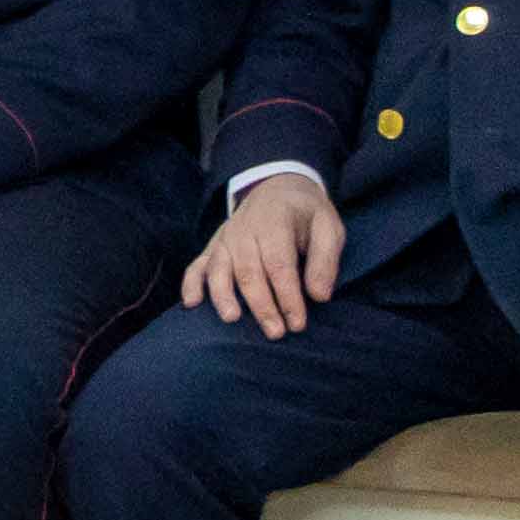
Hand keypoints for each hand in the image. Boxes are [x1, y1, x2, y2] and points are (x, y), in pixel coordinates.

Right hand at [188, 172, 342, 336]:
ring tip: (232, 319)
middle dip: (261, 304)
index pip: (278, 263)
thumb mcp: (329, 227)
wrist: (277, 187)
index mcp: (275, 221)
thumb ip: (326, 260)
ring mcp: (225, 237)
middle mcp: (244, 229)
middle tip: (275, 332)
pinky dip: (191, 284)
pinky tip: (191, 304)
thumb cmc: (306, 214)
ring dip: (224, 296)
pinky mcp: (214, 246)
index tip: (298, 323)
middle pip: (248, 270)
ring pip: (220, 269)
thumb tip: (318, 296)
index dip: (287, 296)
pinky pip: (197, 265)